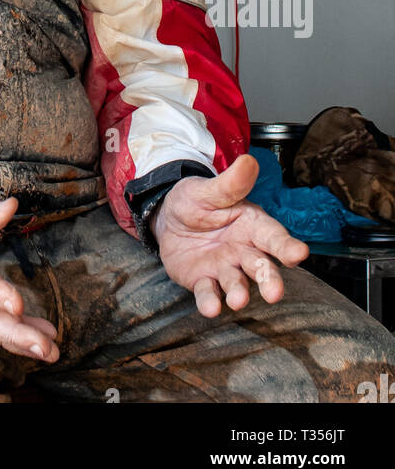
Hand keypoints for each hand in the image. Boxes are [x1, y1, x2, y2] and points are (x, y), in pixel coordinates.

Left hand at [150, 154, 308, 316]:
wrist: (168, 218)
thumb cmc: (197, 202)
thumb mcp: (210, 189)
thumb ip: (231, 182)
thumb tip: (248, 160)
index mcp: (252, 225)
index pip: (273, 236)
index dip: (286, 246)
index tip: (299, 253)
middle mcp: (244, 251)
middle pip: (261, 267)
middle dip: (269, 279)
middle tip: (274, 292)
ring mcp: (225, 268)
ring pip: (237, 283)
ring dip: (239, 292)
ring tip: (238, 300)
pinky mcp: (203, 281)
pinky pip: (208, 292)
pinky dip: (210, 301)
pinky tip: (211, 307)